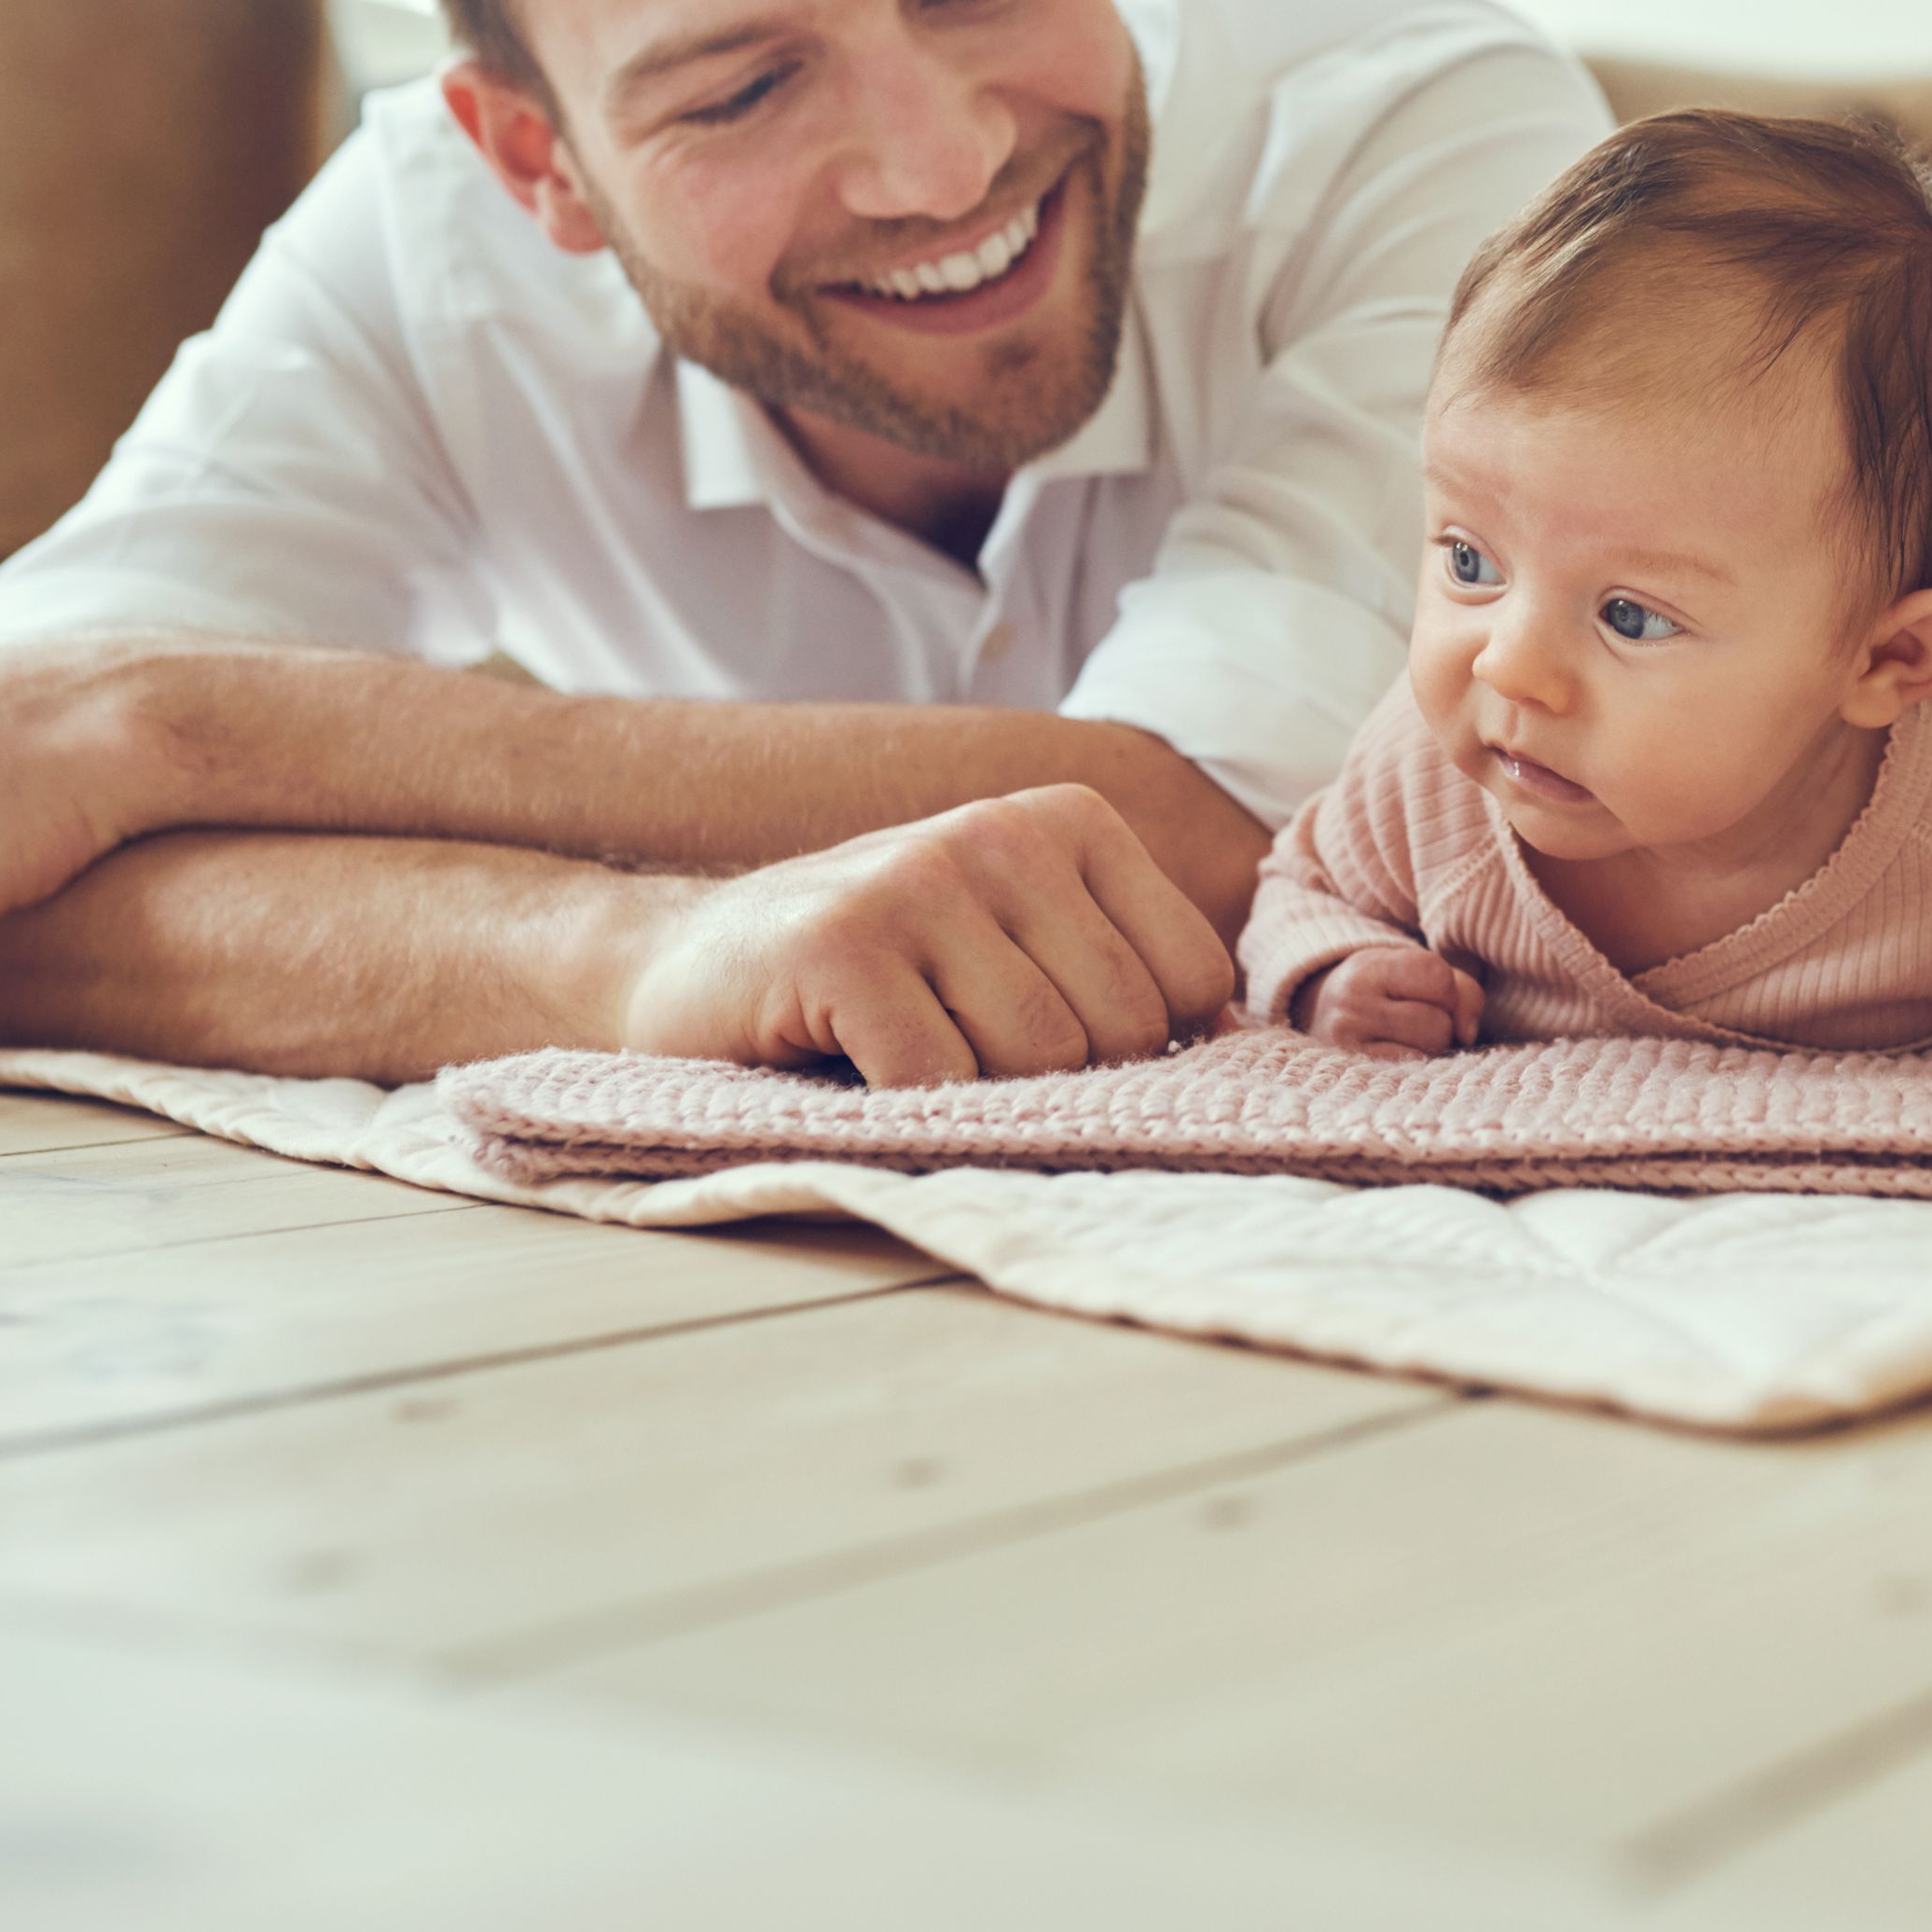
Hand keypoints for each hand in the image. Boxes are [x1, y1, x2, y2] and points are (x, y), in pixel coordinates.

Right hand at [614, 785, 1235, 1087]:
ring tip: (908, 1047)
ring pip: (1039, 1060)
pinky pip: (940, 1081)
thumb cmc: (879, 977)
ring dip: (974, 1091)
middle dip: (1055, 1078)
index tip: (1053, 1040)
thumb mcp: (1016, 942)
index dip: (1138, 1047)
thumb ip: (1119, 972)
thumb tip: (1240, 1048)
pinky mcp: (842, 943)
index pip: (1194, 979)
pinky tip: (855, 1060)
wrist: (690, 967)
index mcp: (1069, 823)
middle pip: (1121, 1028)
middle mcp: (1001, 831)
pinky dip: (909, 1108)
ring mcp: (919, 878)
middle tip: (963, 1051)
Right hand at [1301, 945, 1485, 1058]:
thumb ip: (1463, 993)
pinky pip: (1409, 1073)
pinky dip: (1416, 1064)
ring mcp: (1348, 1039)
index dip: (1448, 989)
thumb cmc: (1389, 988)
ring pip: (1427, 1051)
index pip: (1437, 977)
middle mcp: (1353, 1000)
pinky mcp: (1351, 1069)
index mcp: (1373, 966)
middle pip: (1437, 1023)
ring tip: (1408, 1036)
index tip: (1430, 992)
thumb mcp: (1421, 972)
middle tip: (1418, 1018)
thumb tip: (1466, 1034)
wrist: (1326, 1011)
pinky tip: (1400, 1053)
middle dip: (1441, 1023)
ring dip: (1431, 1047)